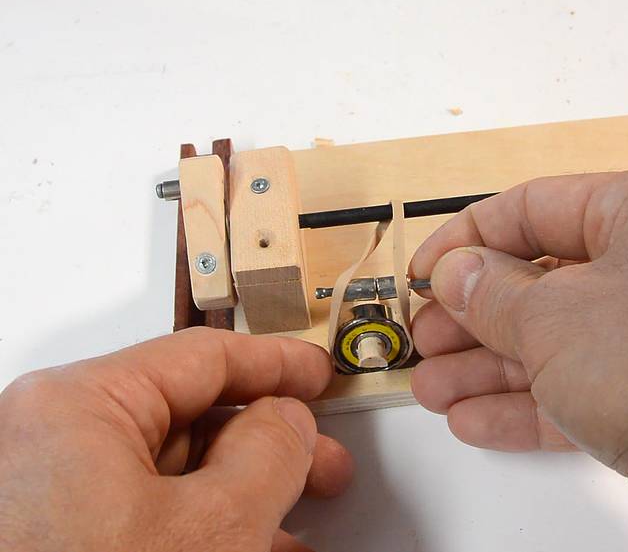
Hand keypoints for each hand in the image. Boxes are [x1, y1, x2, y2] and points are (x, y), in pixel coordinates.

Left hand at [0, 327, 352, 551]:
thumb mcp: (216, 526)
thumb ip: (271, 453)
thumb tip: (287, 420)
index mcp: (76, 408)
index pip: (200, 357)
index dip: (274, 365)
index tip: (316, 376)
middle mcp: (49, 443)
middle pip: (188, 418)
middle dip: (267, 446)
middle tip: (321, 461)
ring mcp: (43, 497)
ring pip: (169, 476)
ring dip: (243, 499)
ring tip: (293, 529)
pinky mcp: (50, 539)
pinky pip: (141, 517)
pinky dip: (202, 531)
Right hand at [409, 167, 627, 551]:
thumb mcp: (560, 321)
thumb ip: (497, 296)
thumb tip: (461, 274)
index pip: (534, 207)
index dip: (466, 239)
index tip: (422, 272)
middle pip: (551, 280)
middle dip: (478, 316)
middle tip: (426, 342)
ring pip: (573, 343)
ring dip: (499, 368)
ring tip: (437, 390)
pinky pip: (603, 390)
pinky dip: (542, 405)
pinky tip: (487, 421)